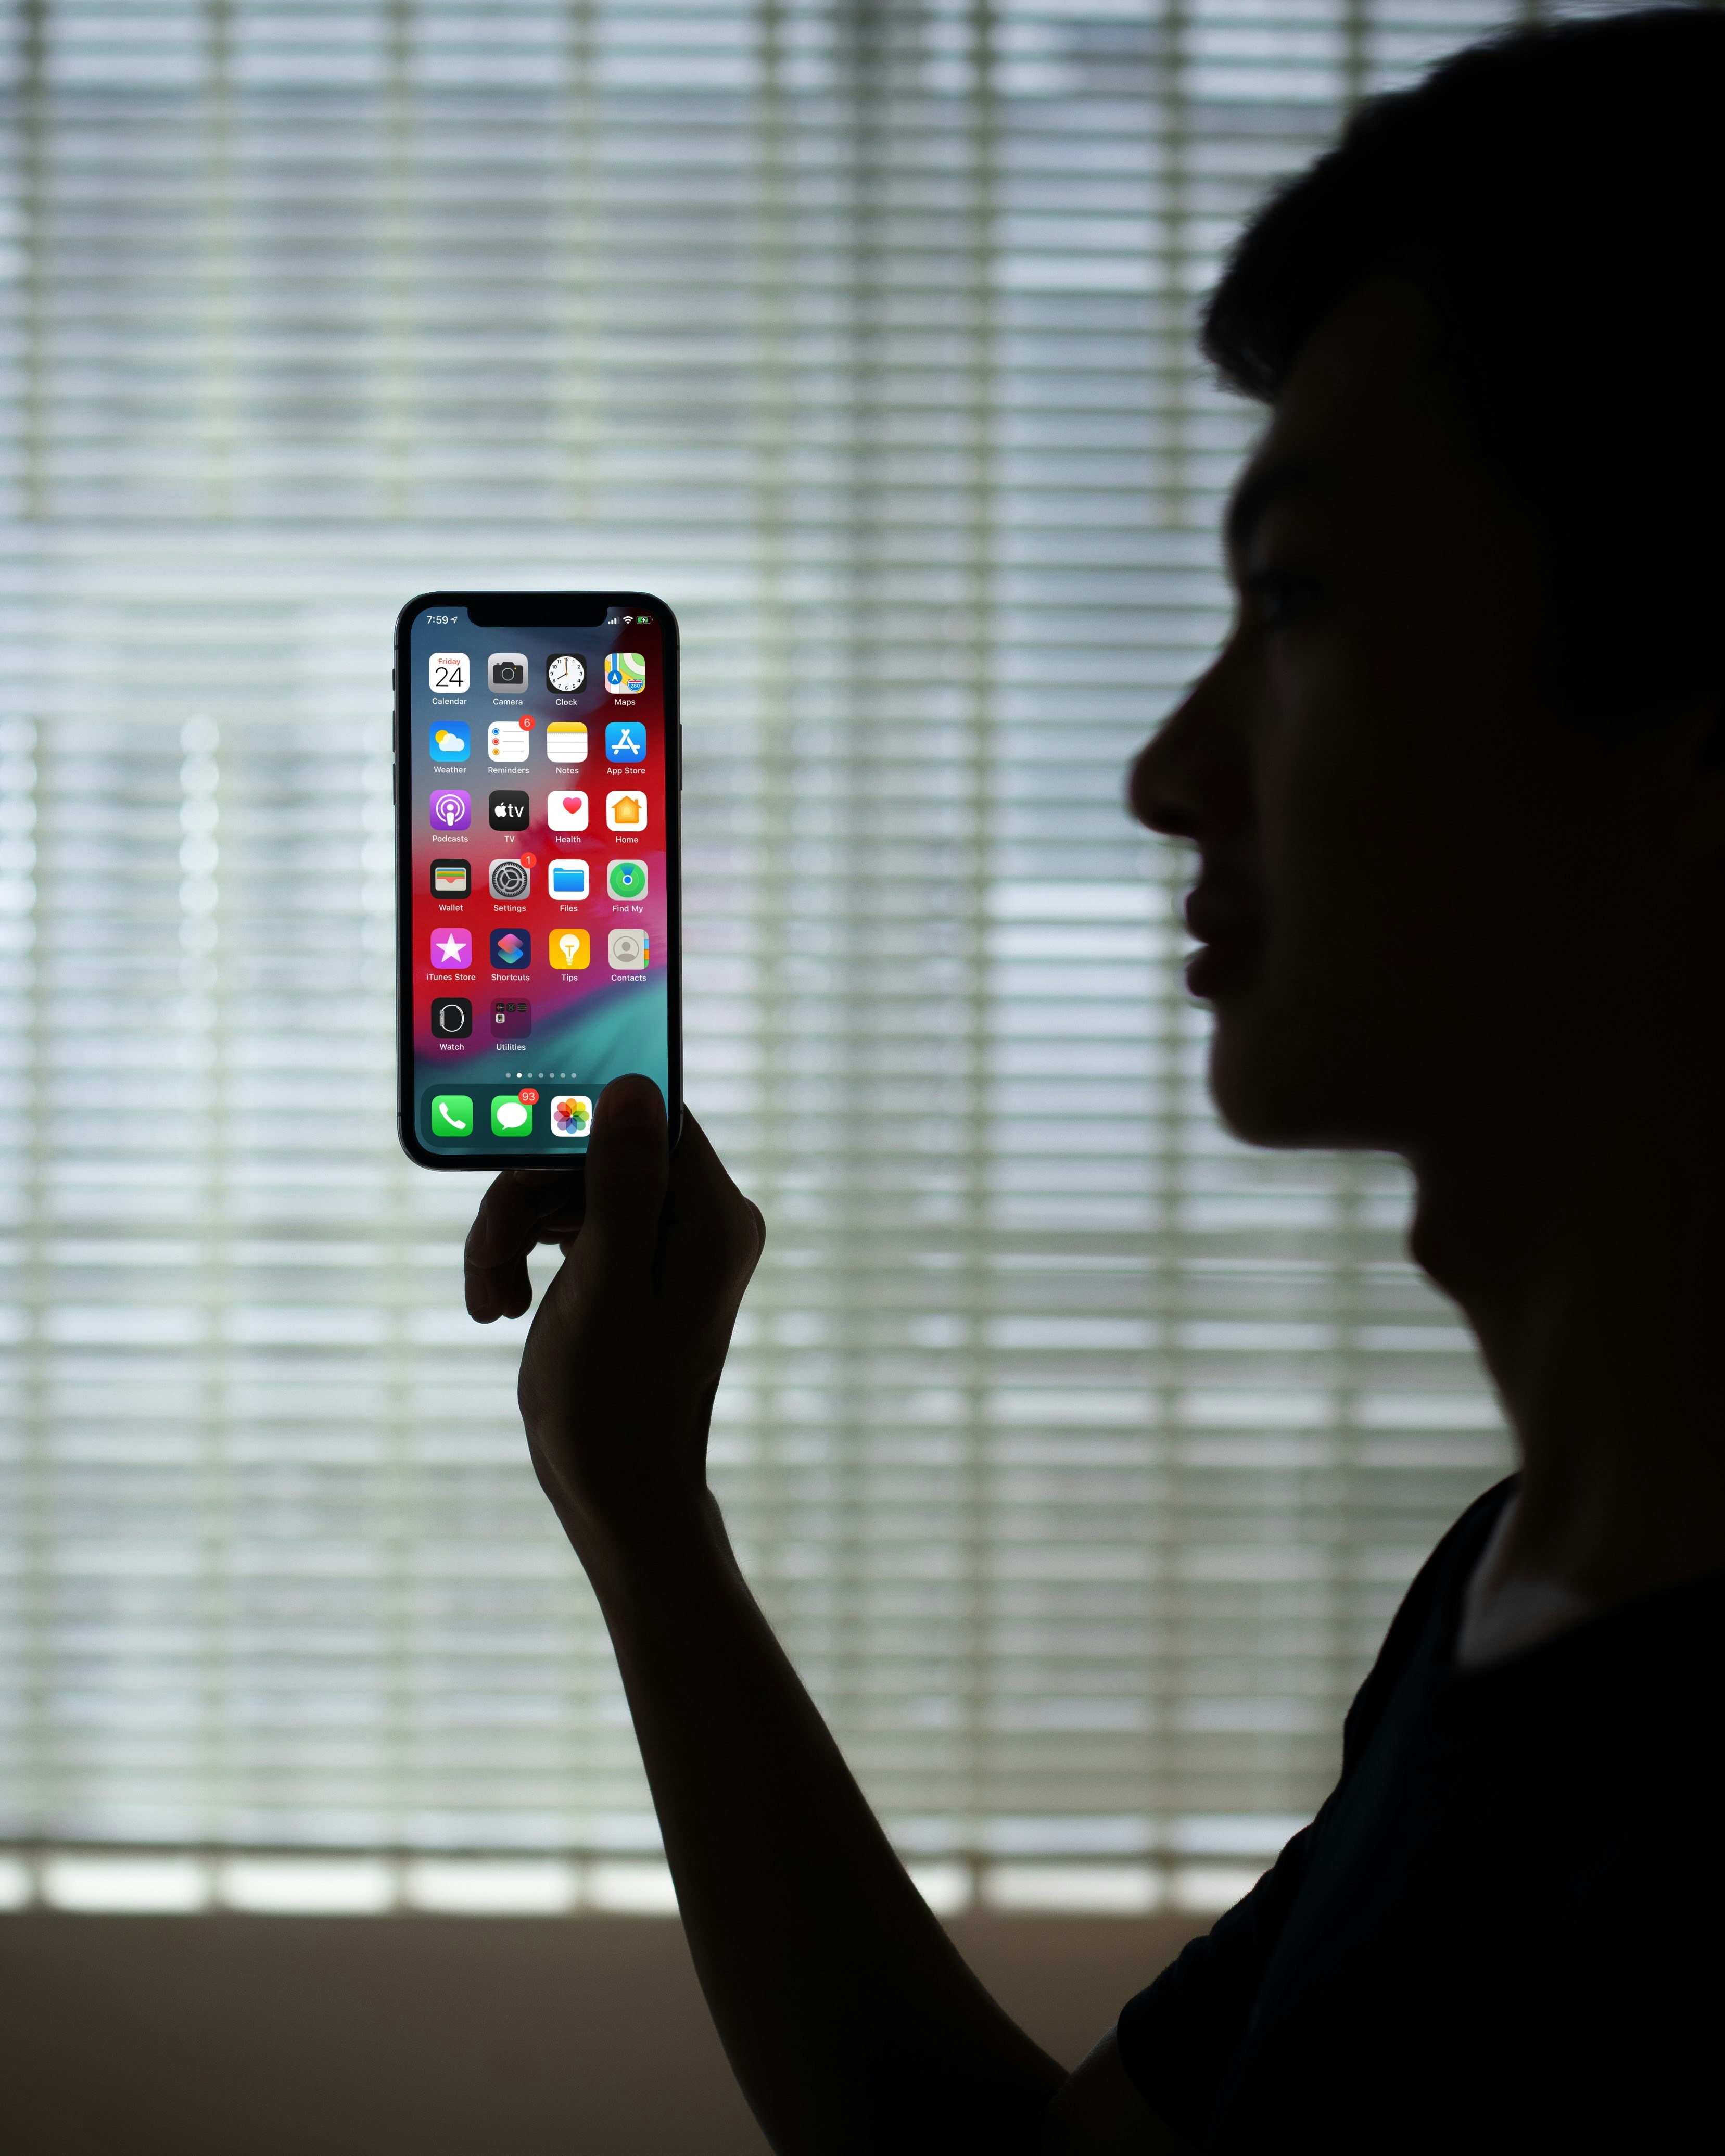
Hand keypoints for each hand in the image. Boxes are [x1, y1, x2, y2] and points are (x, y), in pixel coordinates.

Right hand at [463, 1078, 764, 1561]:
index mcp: (712, 1216)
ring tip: (490, 1296)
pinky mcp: (633, 1264)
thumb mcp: (606, 1285)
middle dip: (525, 1198)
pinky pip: (569, 1224)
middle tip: (490, 1260)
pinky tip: (499, 1303)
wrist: (616, 1490)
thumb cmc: (610, 1404)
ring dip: (512, 1232)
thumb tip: (632, 1085)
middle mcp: (701, 1219)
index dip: (568, 1124)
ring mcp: (668, 1243)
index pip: (645, 1116)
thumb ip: (621, 1184)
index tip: (510, 1154)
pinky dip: (523, 1255)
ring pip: (569, 1186)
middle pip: (594, 1150)